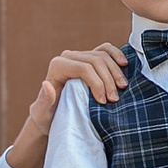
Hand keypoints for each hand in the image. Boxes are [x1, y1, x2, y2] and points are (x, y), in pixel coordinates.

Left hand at [7, 41, 130, 167]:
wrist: (52, 116)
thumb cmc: (47, 117)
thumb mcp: (42, 114)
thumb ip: (44, 101)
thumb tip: (47, 84)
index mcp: (58, 66)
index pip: (84, 68)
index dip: (97, 83)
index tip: (103, 101)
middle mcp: (68, 57)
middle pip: (96, 60)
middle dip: (108, 80)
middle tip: (114, 99)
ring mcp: (80, 56)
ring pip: (103, 55)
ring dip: (115, 72)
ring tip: (122, 89)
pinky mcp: (89, 59)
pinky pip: (106, 50)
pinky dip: (116, 54)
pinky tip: (125, 65)